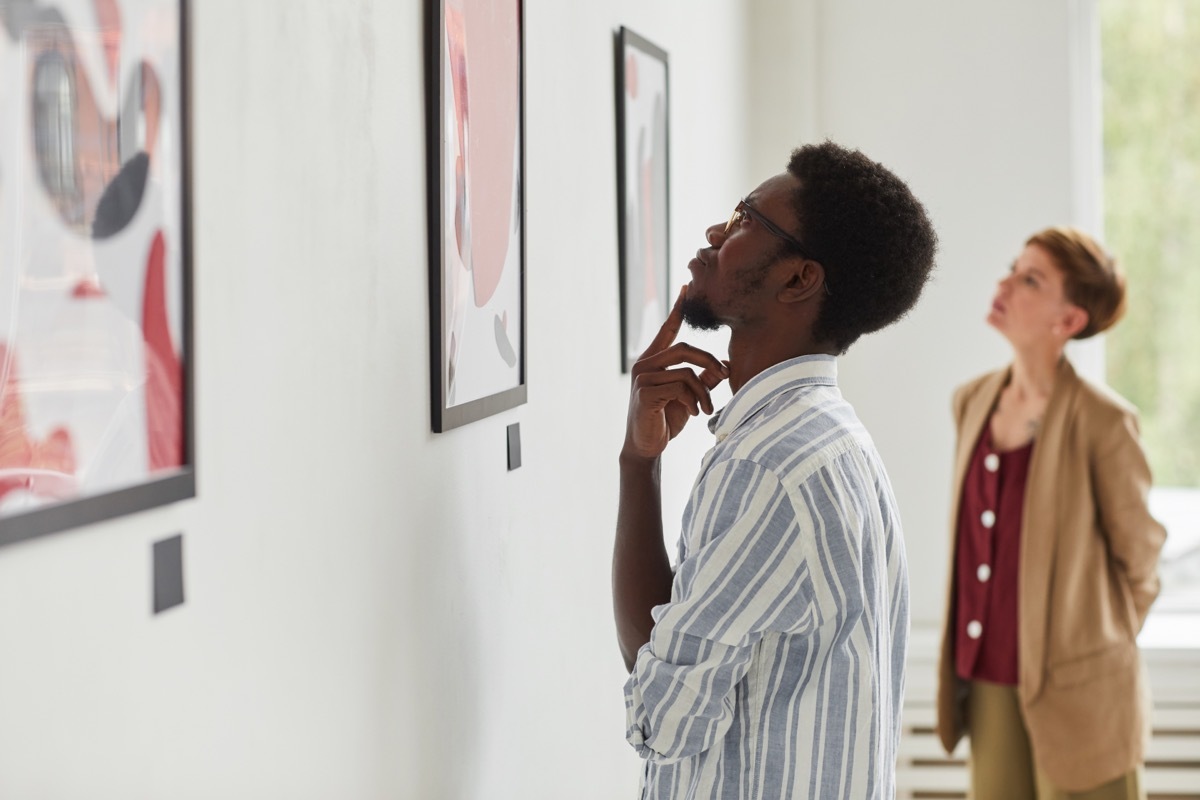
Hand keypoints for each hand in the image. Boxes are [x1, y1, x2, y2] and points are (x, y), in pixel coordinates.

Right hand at [623, 287, 728, 459]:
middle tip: (724, 374)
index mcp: (653, 362)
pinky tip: (692, 414)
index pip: (667, 331)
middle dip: (709, 360)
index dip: (677, 310)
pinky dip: (693, 401)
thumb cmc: (665, 420)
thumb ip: (703, 379)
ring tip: (705, 409)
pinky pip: (680, 387)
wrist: (646, 446)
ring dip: (703, 391)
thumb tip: (725, 365)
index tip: (686, 289)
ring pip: (686, 371)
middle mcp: (645, 365)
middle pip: (685, 348)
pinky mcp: (645, 392)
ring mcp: (643, 378)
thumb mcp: (689, 397)